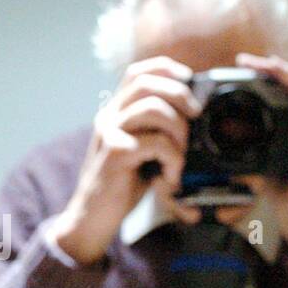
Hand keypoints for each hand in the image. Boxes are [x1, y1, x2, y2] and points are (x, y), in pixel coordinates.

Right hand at [50, 56, 203, 265]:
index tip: (190, 82)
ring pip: (153, 108)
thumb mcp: (141, 149)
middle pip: (147, 83)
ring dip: (179, 129)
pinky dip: (173, 159)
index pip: (138, 72)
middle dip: (180, 94)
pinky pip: (155, 143)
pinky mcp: (115, 154)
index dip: (168, 69)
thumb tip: (195, 113)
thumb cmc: (122, 184)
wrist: (91, 218)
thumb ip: (157, 129)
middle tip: (197, 115)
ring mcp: (110, 133)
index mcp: (116, 111)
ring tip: (182, 154)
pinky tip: (170, 177)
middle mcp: (109, 116)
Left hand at [234, 52, 287, 251]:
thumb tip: (222, 139)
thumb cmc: (285, 195)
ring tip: (258, 62)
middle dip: (272, 67)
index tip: (243, 67)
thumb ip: (249, 148)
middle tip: (245, 60)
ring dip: (281, 70)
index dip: (270, 75)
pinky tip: (279, 74)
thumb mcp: (261, 164)